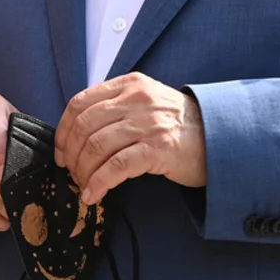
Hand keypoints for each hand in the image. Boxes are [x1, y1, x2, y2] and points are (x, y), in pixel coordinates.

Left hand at [55, 72, 207, 204]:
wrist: (219, 136)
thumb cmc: (177, 124)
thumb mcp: (145, 101)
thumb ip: (115, 107)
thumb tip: (76, 134)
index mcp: (128, 84)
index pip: (80, 103)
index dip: (63, 130)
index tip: (60, 152)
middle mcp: (136, 99)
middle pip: (84, 126)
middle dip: (70, 155)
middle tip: (71, 173)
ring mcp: (148, 123)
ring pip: (96, 147)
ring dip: (83, 172)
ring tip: (84, 186)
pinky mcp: (158, 148)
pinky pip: (116, 167)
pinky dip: (99, 183)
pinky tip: (94, 195)